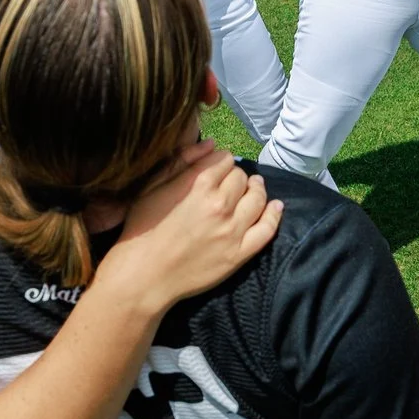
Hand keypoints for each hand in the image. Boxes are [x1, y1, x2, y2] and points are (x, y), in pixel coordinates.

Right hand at [108, 142, 281, 306]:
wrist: (143, 274)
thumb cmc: (142, 229)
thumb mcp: (152, 187)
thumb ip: (182, 161)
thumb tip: (212, 144)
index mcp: (197, 184)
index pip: (225, 159)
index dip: (221, 162)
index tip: (218, 169)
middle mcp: (219, 204)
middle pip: (241, 177)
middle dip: (236, 177)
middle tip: (231, 184)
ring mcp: (232, 230)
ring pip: (257, 198)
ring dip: (257, 190)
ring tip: (255, 188)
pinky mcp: (239, 254)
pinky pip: (267, 229)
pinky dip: (274, 215)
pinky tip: (275, 207)